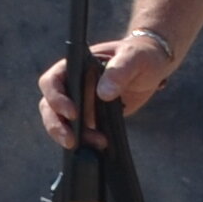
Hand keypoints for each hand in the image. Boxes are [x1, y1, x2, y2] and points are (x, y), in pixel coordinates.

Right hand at [39, 29, 177, 145]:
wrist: (152, 67)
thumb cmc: (140, 55)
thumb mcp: (134, 58)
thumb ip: (119, 71)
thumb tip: (104, 93)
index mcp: (75, 65)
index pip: (51, 81)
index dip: (55, 98)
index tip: (73, 113)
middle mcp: (72, 84)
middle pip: (49, 106)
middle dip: (56, 125)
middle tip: (71, 141)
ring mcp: (79, 101)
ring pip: (60, 122)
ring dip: (71, 136)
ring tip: (96, 144)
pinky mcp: (90, 116)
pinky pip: (79, 131)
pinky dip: (85, 141)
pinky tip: (99, 146)